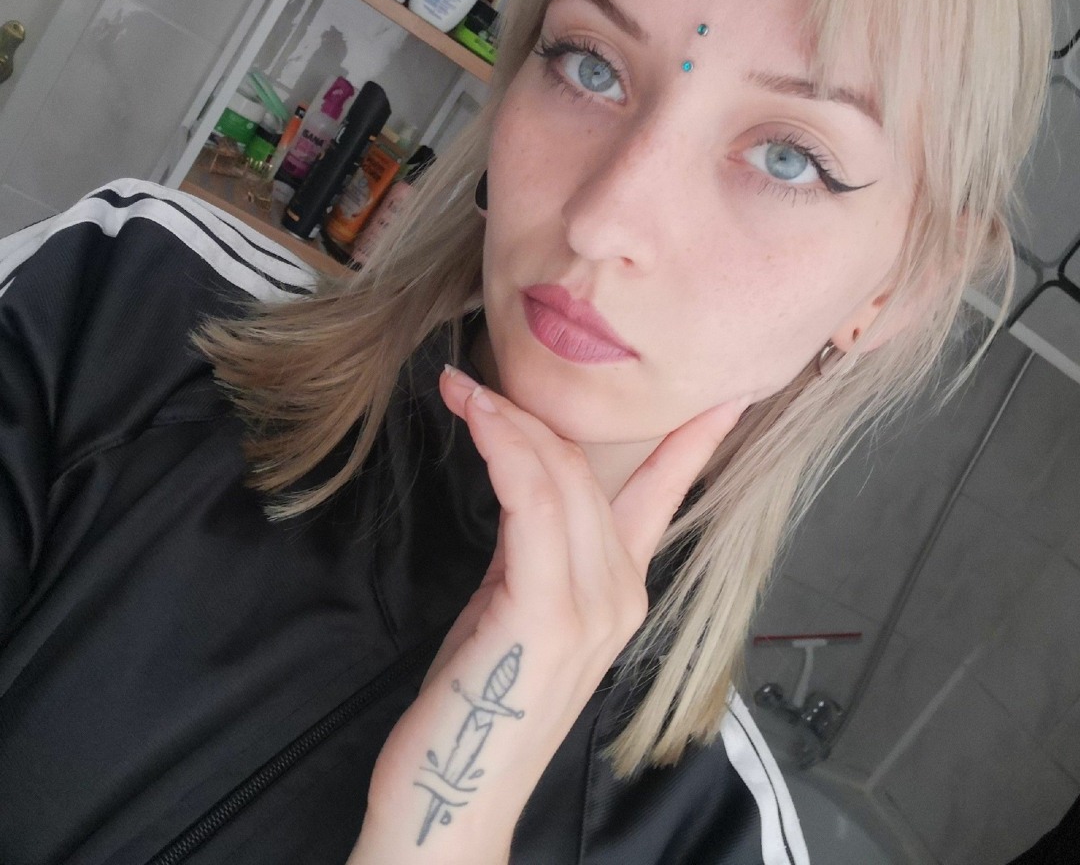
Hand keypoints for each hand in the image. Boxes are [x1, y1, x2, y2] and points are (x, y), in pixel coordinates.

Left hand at [351, 368, 745, 863]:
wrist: (451, 805)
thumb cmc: (480, 703)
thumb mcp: (513, 606)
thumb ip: (534, 545)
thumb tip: (524, 477)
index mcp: (622, 591)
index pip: (664, 495)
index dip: (693, 438)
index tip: (722, 389)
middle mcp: (622, 595)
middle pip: (591, 470)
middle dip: (536, 411)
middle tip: (476, 377)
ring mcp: (593, 607)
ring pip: (562, 478)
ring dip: (510, 422)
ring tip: (462, 388)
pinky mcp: (548, 614)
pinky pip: (532, 504)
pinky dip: (504, 450)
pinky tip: (477, 418)